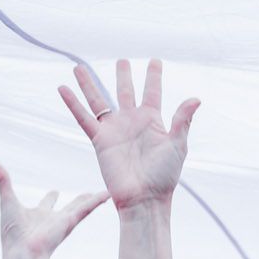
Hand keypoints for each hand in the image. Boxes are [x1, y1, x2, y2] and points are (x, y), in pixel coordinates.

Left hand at [0, 161, 106, 258]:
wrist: (22, 253)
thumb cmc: (12, 232)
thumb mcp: (6, 198)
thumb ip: (1, 177)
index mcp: (38, 215)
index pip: (47, 203)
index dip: (51, 197)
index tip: (56, 191)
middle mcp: (52, 219)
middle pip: (69, 206)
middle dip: (78, 200)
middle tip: (87, 194)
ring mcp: (63, 221)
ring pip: (82, 207)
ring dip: (94, 200)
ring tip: (106, 194)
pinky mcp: (70, 222)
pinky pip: (87, 209)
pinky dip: (98, 200)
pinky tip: (108, 194)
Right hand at [59, 59, 200, 211]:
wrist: (144, 198)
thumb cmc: (164, 176)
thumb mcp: (177, 145)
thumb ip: (182, 121)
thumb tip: (196, 98)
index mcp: (152, 121)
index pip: (152, 92)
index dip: (153, 76)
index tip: (155, 60)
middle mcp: (131, 122)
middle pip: (125, 92)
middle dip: (123, 76)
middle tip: (122, 60)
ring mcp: (114, 130)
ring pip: (99, 100)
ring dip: (89, 83)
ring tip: (79, 67)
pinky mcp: (100, 140)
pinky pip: (84, 118)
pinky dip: (72, 103)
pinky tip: (62, 88)